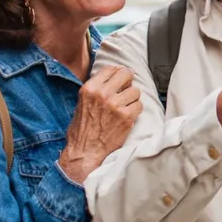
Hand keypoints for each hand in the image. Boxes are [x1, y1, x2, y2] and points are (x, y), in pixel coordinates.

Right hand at [59, 66, 141, 182]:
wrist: (85, 152)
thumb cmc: (82, 131)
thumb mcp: (81, 104)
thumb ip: (96, 90)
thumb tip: (112, 79)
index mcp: (90, 88)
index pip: (111, 69)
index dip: (118, 74)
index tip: (121, 79)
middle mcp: (102, 94)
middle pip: (126, 74)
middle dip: (128, 82)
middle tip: (126, 91)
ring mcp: (115, 105)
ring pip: (135, 91)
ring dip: (132, 99)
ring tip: (125, 107)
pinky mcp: (126, 117)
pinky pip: (139, 105)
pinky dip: (136, 111)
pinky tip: (128, 117)